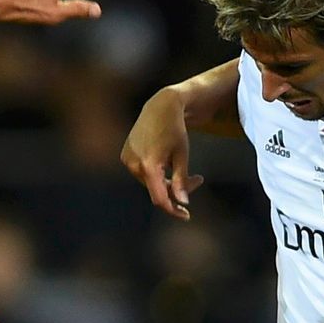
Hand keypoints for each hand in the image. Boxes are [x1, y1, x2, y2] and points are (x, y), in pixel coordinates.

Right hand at [121, 89, 204, 218]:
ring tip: (187, 171)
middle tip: (197, 180)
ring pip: (150, 183)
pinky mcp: (125, 156)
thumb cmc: (175, 129)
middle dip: (176, 190)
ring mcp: (127, 160)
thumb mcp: (182, 155)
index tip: (186, 215)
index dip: (173, 209)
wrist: (159, 107)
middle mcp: (134, 164)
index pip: (159, 198)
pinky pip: (143, 174)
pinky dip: (157, 174)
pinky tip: (168, 162)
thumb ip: (181, 180)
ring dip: (167, 182)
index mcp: (149, 165)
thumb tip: (183, 203)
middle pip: (157, 190)